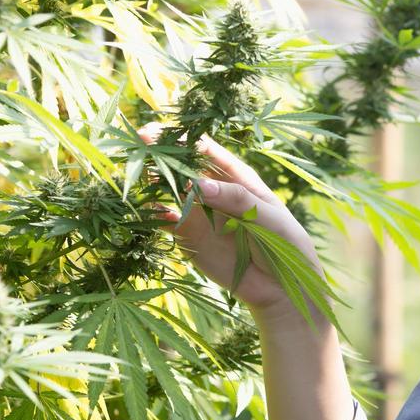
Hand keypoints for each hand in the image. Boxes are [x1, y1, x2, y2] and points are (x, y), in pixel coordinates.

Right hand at [137, 124, 323, 317]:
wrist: (280, 287)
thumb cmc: (283, 242)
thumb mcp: (266, 216)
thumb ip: (235, 199)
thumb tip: (198, 185)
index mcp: (235, 176)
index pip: (205, 150)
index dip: (182, 139)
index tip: (159, 133)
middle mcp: (213, 190)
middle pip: (182, 167)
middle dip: (160, 154)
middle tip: (136, 145)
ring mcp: (199, 213)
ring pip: (169, 191)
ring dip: (152, 181)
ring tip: (136, 173)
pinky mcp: (189, 236)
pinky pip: (165, 222)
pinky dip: (154, 215)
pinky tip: (148, 211)